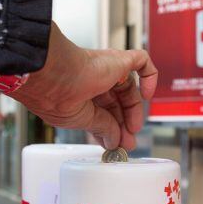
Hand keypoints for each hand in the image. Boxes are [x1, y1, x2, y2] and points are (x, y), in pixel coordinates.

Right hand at [9, 22, 157, 149]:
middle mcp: (92, 78)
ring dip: (134, 110)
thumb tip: (114, 140)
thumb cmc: (55, 94)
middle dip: (123, 123)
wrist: (53, 75)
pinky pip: (141, 62)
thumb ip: (102, 127)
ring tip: (134, 128)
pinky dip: (149, 77)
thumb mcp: (82, 120)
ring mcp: (106, 68)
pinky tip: (147, 95)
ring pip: (128, 87)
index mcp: (79, 91)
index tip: (116, 144)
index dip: (111, 128)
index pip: (102, 110)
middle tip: (128, 141)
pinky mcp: (119, 59)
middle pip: (116, 101)